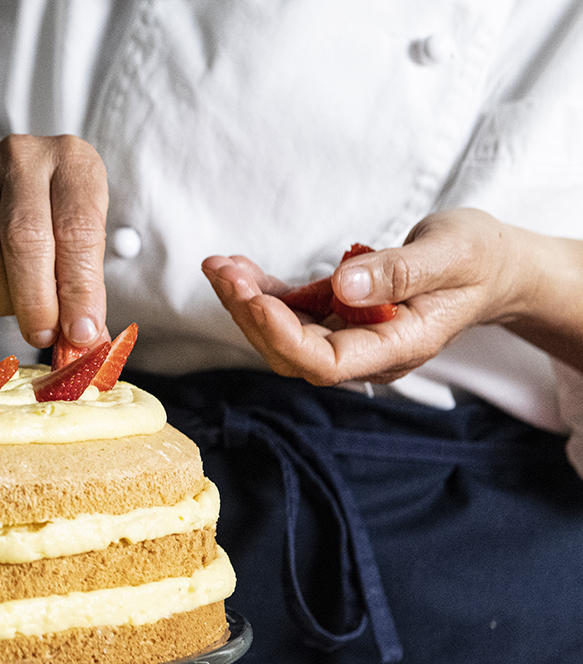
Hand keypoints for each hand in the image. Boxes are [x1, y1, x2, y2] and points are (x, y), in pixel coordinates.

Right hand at [0, 136, 109, 348]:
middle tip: (42, 336)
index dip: (81, 289)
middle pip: (26, 242)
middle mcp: (23, 155)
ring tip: (16, 305)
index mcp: (73, 159)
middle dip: (37, 302)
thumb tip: (87, 343)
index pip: (79, 230)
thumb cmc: (46, 218)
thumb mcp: (77, 239)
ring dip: (4, 301)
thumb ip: (85, 286)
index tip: (81, 333)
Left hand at [201, 208, 564, 383]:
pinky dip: (259, 290)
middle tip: (224, 272)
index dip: (284, 338)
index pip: (328, 363)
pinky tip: (236, 267)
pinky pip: (288, 311)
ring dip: (245, 302)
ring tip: (218, 265)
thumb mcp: (452, 253)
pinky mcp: (334, 313)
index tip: (255, 300)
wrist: (489, 265)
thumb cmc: (478, 258)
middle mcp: (366, 351)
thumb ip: (401, 272)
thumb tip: (345, 285)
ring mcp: (347, 335)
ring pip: (282, 334)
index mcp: (398, 346)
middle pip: (293, 352)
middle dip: (251, 315)